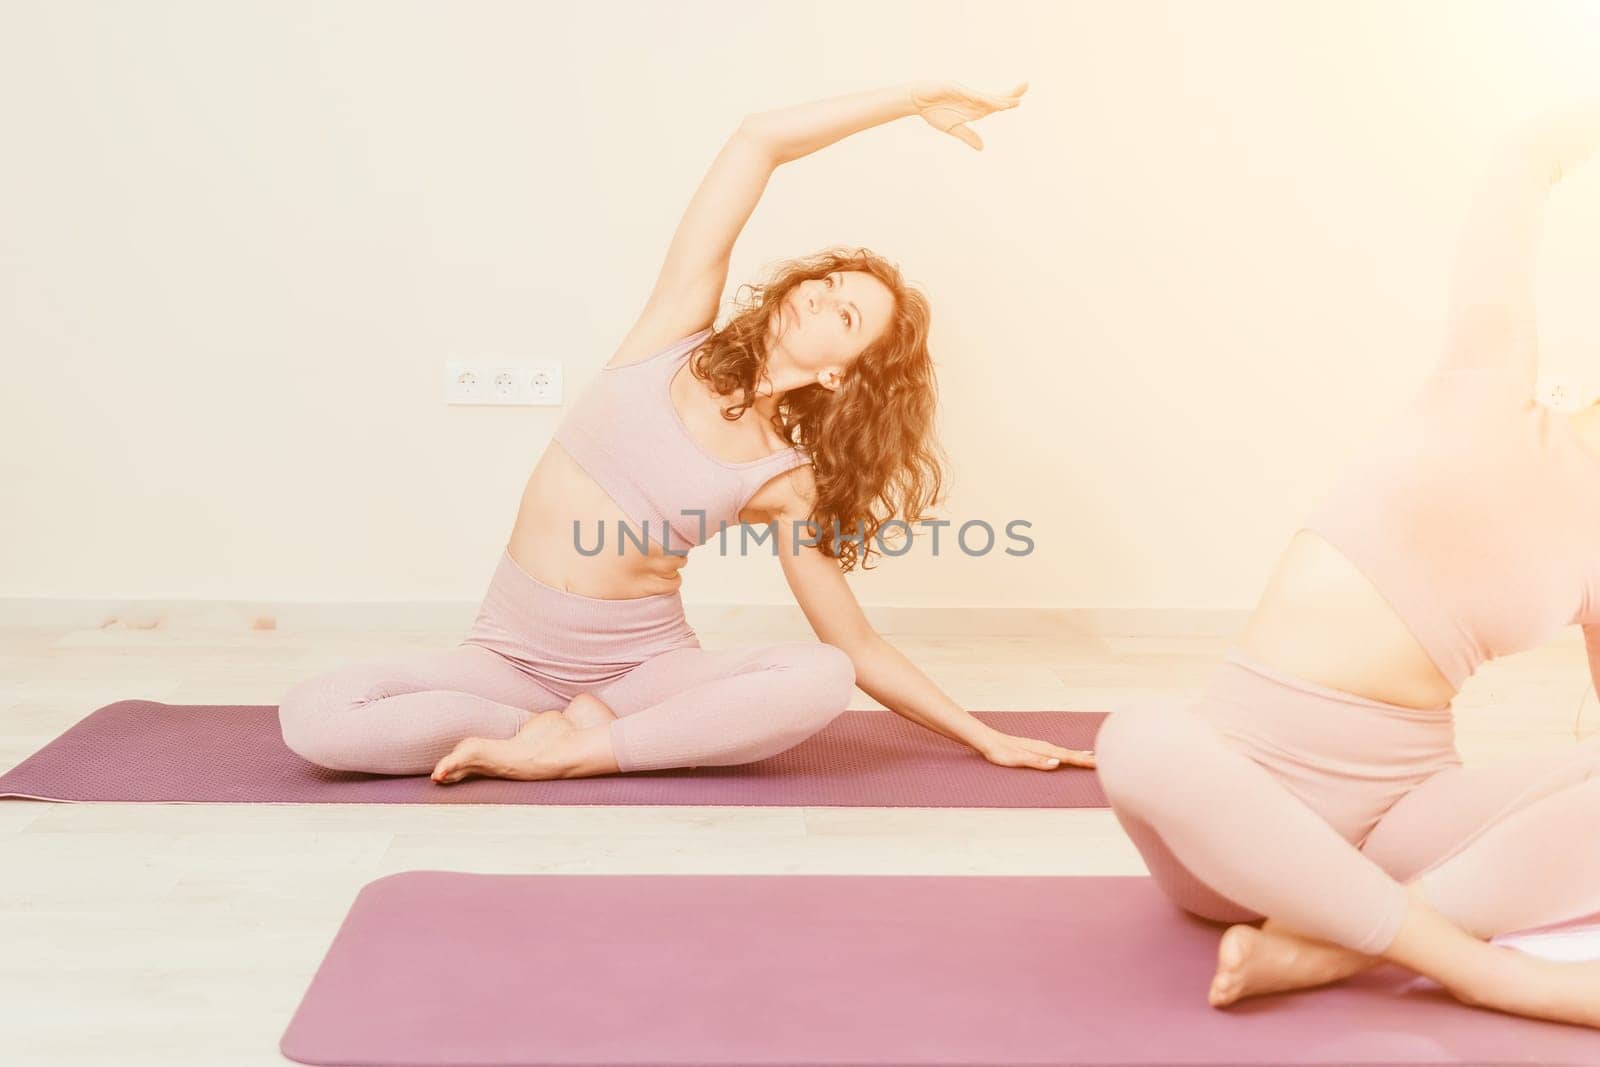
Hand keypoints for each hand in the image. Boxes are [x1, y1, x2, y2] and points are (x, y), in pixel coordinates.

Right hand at [910, 80, 1026, 150]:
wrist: (916, 100)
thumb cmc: (933, 112)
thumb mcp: (952, 128)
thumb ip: (968, 136)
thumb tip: (982, 148)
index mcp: (972, 108)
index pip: (993, 104)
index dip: (1006, 102)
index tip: (1019, 101)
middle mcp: (971, 99)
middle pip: (993, 97)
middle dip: (1009, 93)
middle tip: (1026, 86)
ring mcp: (963, 93)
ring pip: (984, 97)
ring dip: (997, 99)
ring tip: (1011, 101)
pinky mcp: (953, 89)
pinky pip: (969, 95)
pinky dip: (979, 98)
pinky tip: (989, 101)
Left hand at [975, 727, 1094, 771]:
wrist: (987, 740)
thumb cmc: (1000, 751)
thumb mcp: (1017, 759)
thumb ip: (1037, 761)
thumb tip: (1057, 763)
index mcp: (1044, 750)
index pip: (1068, 757)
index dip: (1084, 761)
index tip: (1100, 764)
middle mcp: (1045, 747)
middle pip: (1070, 753)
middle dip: (1087, 759)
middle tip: (1105, 762)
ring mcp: (1041, 747)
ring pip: (1065, 752)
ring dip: (1079, 756)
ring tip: (1092, 758)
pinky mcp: (1036, 748)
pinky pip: (1058, 752)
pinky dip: (1068, 754)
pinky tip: (1068, 756)